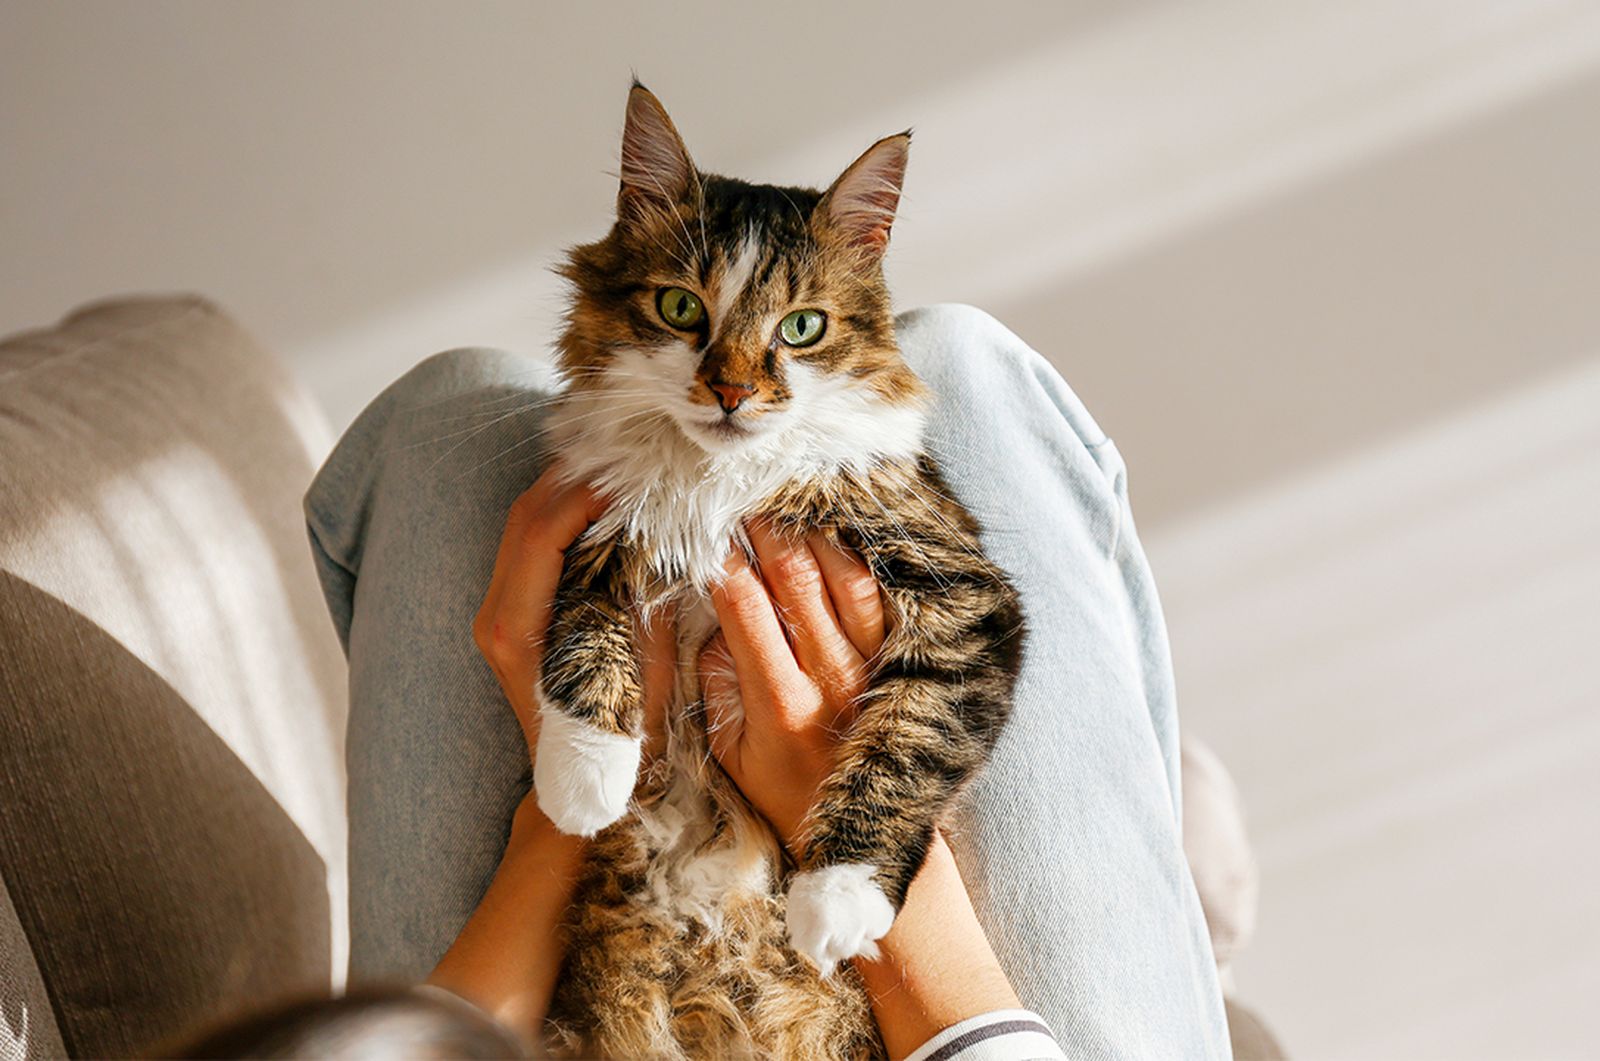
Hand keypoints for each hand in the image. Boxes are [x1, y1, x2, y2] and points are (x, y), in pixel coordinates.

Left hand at [472, 465, 676, 774]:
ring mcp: (496, 612)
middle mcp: (493, 616)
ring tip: (619, 470)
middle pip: (524, 518)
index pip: (540, 534)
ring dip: (568, 490)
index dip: (584, 494)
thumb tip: (655, 532)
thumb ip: (640, 597)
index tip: (632, 475)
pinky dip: (564, 515)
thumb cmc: (619, 738)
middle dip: (575, 478)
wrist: (581, 787)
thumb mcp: (641, 665)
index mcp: (514, 629)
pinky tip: (603, 503)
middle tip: (629, 456)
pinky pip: (530, 544)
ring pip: (523, 524)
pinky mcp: (510, 611)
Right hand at [701, 519, 885, 853]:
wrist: (861, 831)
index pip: (746, 608)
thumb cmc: (780, 789)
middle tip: (747, 494)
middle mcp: (834, 680)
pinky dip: (863, 559)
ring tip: (792, 499)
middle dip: (767, 529)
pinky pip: (885, 597)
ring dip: (816, 532)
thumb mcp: (728, 749)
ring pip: (848, 578)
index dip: (723, 560)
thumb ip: (718, 681)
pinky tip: (842, 530)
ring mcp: (875, 669)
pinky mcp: (904, 664)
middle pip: (799, 580)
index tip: (705, 529)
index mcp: (782, 703)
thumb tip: (717, 615)